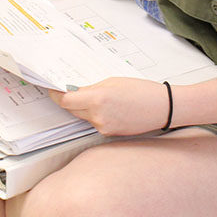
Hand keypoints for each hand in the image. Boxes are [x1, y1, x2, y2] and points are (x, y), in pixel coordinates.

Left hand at [49, 76, 170, 136]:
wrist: (163, 107)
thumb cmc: (142, 90)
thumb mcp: (114, 81)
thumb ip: (92, 88)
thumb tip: (77, 92)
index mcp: (97, 98)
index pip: (66, 101)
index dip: (56, 95)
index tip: (52, 90)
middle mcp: (97, 116)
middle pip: (72, 110)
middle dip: (70, 101)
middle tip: (70, 90)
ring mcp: (103, 127)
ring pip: (84, 117)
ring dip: (84, 108)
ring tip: (100, 98)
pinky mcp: (110, 134)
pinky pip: (96, 123)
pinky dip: (97, 115)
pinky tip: (110, 108)